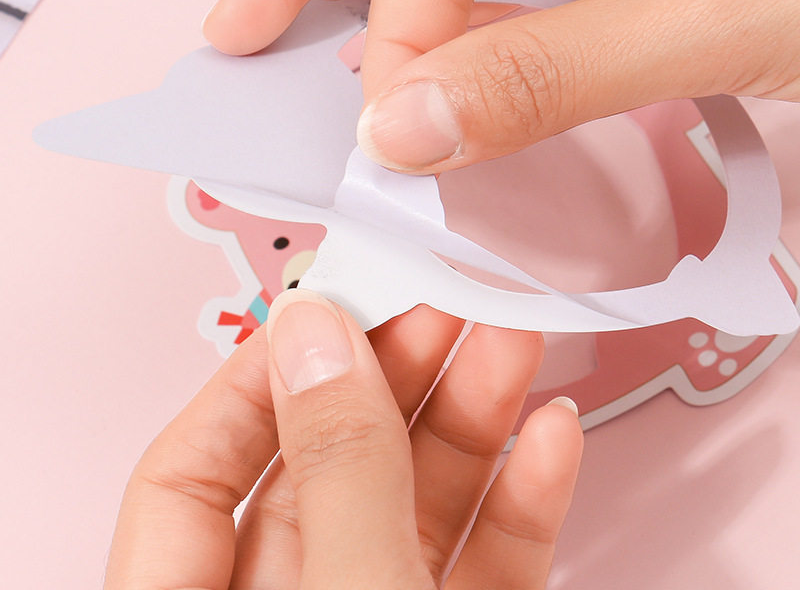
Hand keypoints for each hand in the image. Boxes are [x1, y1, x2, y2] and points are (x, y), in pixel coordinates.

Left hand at [104, 290, 582, 588]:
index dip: (258, 376)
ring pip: (413, 501)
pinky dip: (521, 501)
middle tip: (440, 294)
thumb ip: (336, 474)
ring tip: (511, 334)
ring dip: (471, 416)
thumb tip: (318, 335)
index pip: (191, 472)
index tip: (328, 304)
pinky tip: (551, 438)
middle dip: (392, 372)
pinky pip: (482, 562)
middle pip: (323, 465)